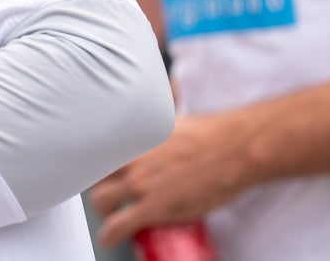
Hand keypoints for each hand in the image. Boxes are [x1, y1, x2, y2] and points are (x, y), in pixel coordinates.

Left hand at [89, 112, 247, 245]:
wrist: (235, 149)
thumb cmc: (210, 133)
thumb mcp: (172, 117)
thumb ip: (161, 110)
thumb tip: (167, 91)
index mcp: (131, 135)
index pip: (96, 149)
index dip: (94, 162)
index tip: (98, 169)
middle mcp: (129, 156)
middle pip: (93, 174)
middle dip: (97, 186)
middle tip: (107, 195)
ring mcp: (139, 182)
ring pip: (101, 200)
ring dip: (103, 211)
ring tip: (110, 217)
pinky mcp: (153, 205)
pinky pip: (119, 224)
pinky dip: (109, 235)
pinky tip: (109, 239)